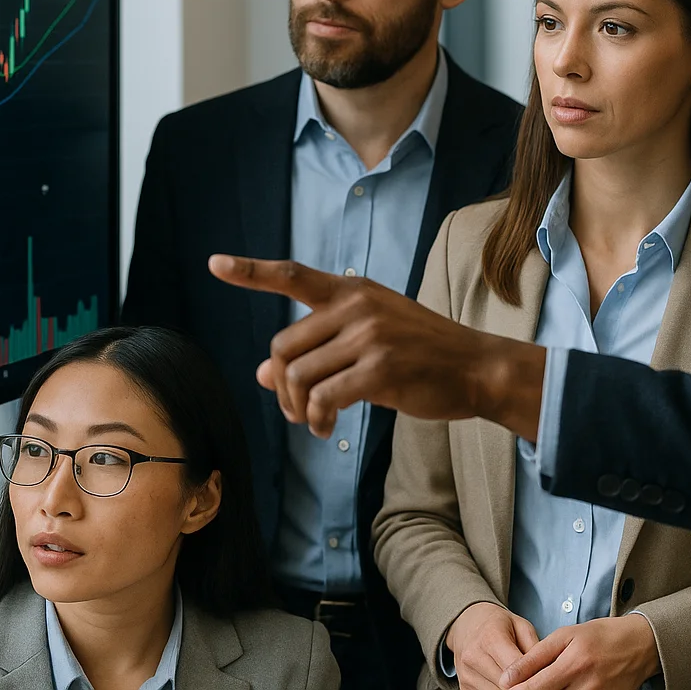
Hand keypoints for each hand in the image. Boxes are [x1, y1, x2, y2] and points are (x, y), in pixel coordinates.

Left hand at [207, 255, 546, 438]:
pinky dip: (316, 419)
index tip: (214, 264)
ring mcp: (368, 335)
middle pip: (283, 346)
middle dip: (281, 385)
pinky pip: (322, 398)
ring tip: (314, 422)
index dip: (250, 271)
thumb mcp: (369, 340)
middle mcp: (356, 306)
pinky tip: (326, 427)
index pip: (291, 275)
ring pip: (298, 375)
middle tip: (296, 409)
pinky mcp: (379, 369)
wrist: (477, 367)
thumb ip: (318, 349)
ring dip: (298, 409)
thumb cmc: (422, 355)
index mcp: (352, 291)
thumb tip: (263, 373)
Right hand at [446, 602, 540, 689]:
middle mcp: (473, 658)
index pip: (515, 671)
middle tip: (537, 682)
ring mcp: (466, 674)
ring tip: (522, 681)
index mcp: (490, 638)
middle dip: (524, 686)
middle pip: (507, 687)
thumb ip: (535, 649)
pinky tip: (509, 684)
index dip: (532, 677)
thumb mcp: (522, 626)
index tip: (545, 678)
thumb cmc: (499, 624)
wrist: (468, 623)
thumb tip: (547, 673)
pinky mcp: (464, 687)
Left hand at [501, 614, 658, 689]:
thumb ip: (535, 656)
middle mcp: (586, 687)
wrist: (640, 645)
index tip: (504, 687)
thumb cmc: (599, 636)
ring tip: (542, 684)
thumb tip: (507, 677)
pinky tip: (559, 688)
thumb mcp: (565, 636)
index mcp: (574, 664)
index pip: (534, 689)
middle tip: (522, 686)